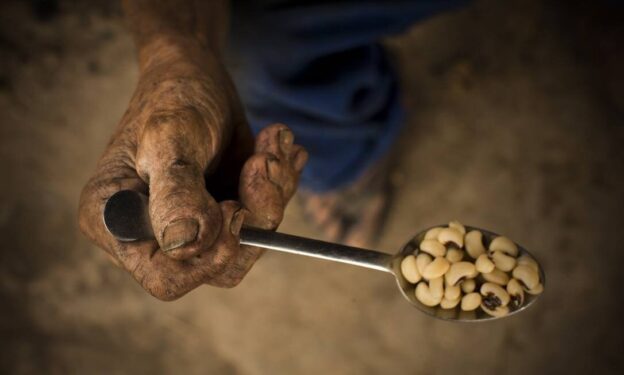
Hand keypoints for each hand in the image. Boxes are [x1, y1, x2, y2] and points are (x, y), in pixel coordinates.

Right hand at [78, 39, 306, 299]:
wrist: (195, 72)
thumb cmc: (173, 95)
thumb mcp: (171, 137)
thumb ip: (177, 194)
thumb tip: (187, 246)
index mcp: (117, 222)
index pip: (166, 278)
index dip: (209, 256)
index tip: (235, 209)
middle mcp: (151, 234)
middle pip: (217, 266)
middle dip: (255, 213)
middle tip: (264, 161)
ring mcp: (190, 226)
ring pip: (248, 244)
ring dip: (273, 193)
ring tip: (274, 144)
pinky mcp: (220, 214)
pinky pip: (263, 222)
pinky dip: (279, 185)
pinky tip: (278, 147)